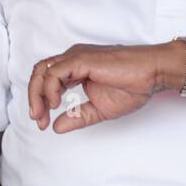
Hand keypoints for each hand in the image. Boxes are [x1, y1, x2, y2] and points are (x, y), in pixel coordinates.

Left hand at [28, 42, 169, 132]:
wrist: (152, 75)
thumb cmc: (133, 86)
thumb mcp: (99, 110)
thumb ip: (78, 117)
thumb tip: (56, 127)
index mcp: (75, 69)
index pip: (47, 80)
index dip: (40, 101)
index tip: (43, 123)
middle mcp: (73, 60)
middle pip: (39, 73)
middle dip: (34, 97)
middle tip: (38, 120)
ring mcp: (76, 57)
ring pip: (43, 70)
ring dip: (37, 94)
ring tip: (42, 114)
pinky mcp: (82, 59)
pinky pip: (56, 72)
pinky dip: (50, 88)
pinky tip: (56, 103)